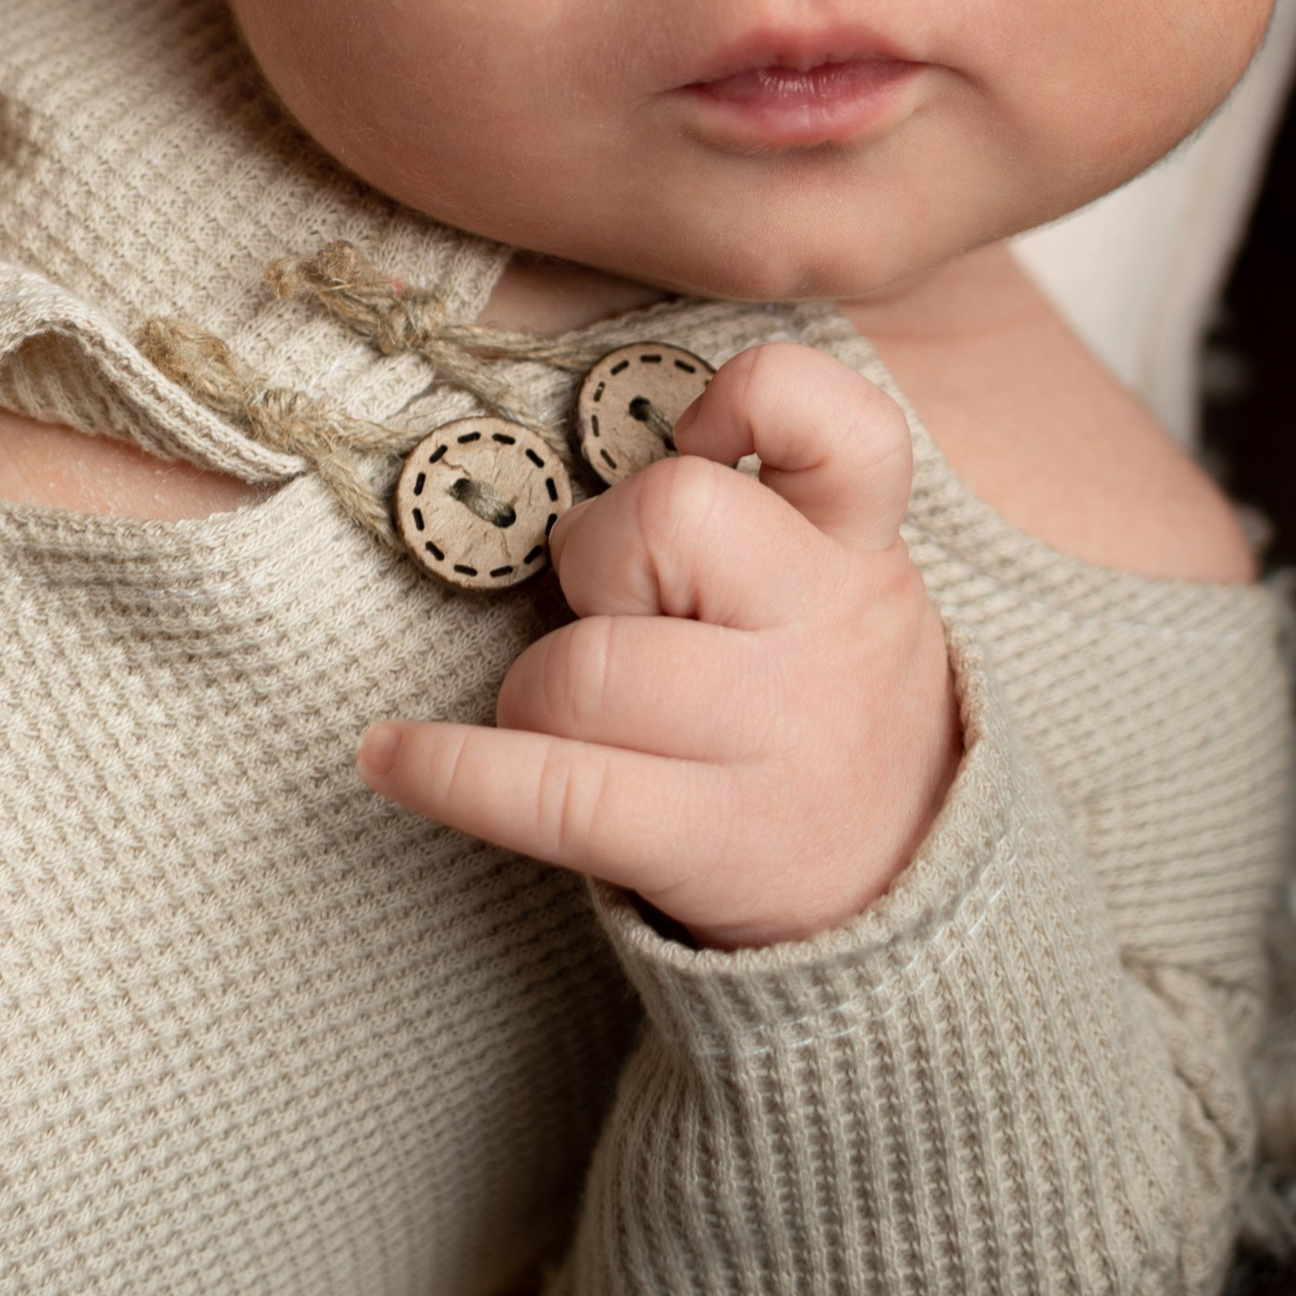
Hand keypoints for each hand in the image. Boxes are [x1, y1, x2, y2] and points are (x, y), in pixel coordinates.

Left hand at [359, 341, 962, 947]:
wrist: (904, 896)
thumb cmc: (819, 707)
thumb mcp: (833, 588)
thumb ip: (750, 514)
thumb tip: (596, 498)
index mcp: (859, 549)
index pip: (838, 422)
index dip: (755, 399)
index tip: (699, 434)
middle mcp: (833, 629)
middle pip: (670, 517)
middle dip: (598, 557)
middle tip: (619, 613)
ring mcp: (779, 739)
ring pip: (588, 666)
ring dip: (536, 689)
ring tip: (569, 719)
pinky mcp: (715, 841)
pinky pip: (551, 792)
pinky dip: (447, 771)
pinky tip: (390, 760)